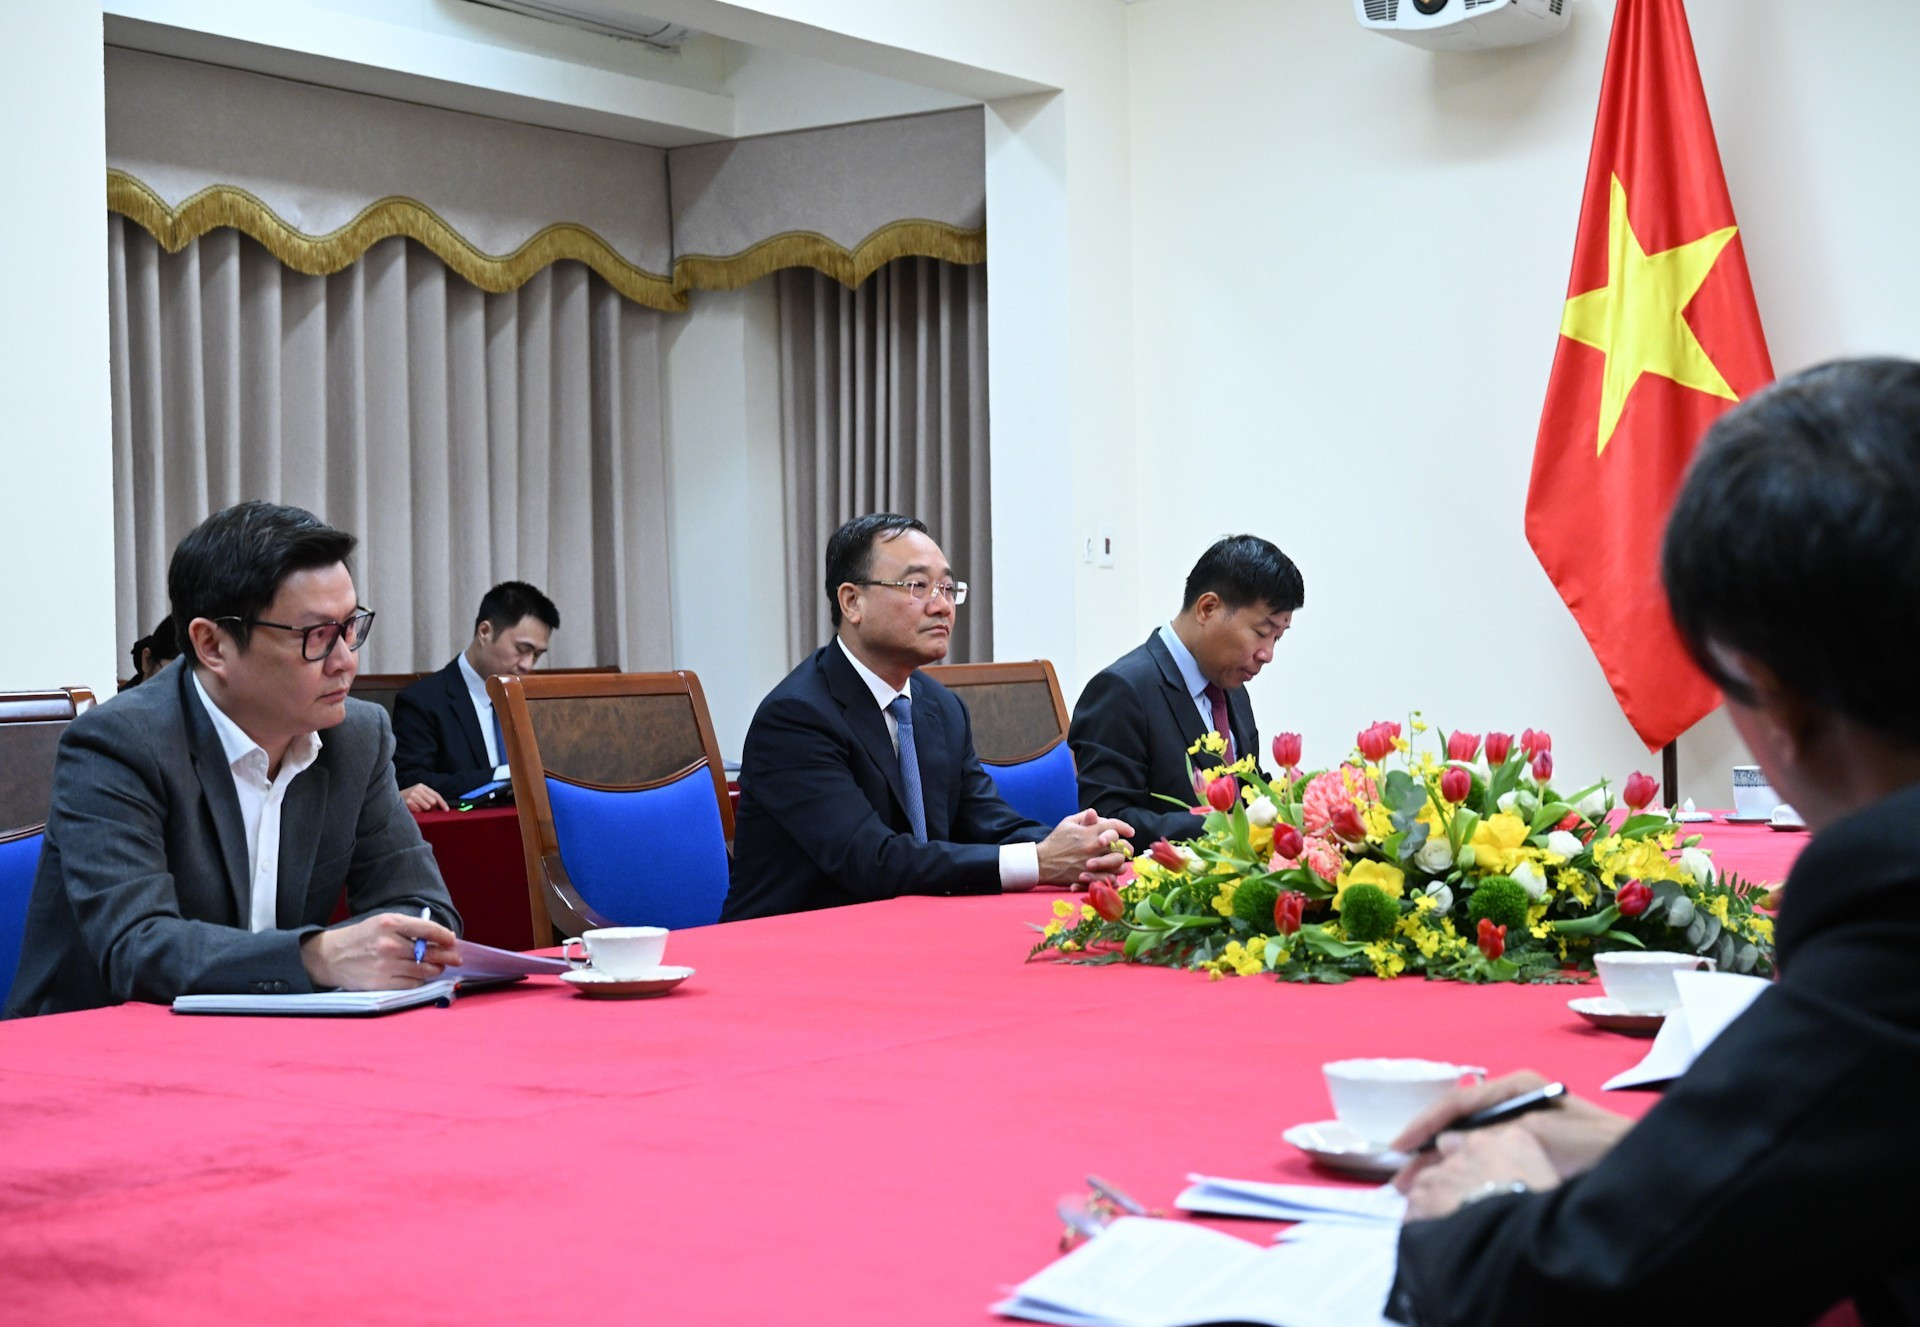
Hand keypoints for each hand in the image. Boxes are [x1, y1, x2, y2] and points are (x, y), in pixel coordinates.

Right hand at [300, 911, 458, 989]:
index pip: (428, 930)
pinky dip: (419, 980)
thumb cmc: (361, 938)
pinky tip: (419, 976)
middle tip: (455, 958)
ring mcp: (385, 965)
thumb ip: (410, 928)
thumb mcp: (383, 922)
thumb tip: (441, 938)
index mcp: (390, 923)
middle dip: (447, 956)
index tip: (452, 940)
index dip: (445, 936)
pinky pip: (411, 984)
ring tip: (438, 967)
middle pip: (429, 953)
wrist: (330, 957)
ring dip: (435, 969)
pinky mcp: (381, 983)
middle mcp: (389, 944)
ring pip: (423, 970)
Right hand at [400, 783, 448, 812]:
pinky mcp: (409, 801)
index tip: (447, 810)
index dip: (442, 803)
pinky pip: (419, 810)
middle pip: (433, 802)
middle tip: (426, 809)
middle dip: (432, 808)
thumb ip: (429, 798)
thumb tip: (441, 807)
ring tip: (417, 808)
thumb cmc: (408, 799)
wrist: (391, 799)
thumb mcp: (419, 795)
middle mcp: (418, 789)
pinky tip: (412, 808)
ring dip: (423, 810)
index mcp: (422, 786)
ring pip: (427, 807)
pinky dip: (417, 811)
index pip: (436, 795)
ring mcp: (413, 795)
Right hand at [1033, 808, 1135, 887]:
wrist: (1042, 862)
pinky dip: (1114, 876)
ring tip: (1119, 861)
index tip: (1130, 831)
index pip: (1114, 826)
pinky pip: (1110, 878)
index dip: (1125, 827)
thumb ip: (1084, 817)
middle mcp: (1093, 846)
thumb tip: (1096, 813)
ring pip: (1119, 863)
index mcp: (1089, 831)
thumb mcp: (1067, 823)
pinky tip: (1112, 873)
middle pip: (1122, 845)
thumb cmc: (1055, 841)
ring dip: (1121, 861)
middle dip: (1126, 846)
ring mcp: (1093, 862)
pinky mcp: (1089, 876)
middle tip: (1125, 848)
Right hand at [1391, 1071, 1633, 1190]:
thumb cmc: (1596, 1146)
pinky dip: (1464, 1172)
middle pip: (1460, 1122)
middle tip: (1400, 1178)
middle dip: (1427, 1149)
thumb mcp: (1541, 1134)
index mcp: (1519, 1087)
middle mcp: (1516, 1102)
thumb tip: (1448, 1146)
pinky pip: (1486, 1158)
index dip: (1425, 1124)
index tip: (1400, 1148)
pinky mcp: (1529, 1151)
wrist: (1643, 1170)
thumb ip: (1494, 1136)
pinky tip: (1451, 1189)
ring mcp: (1522, 1126)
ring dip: (1442, 1164)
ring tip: (1415, 1189)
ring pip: (1469, 1143)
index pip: (1459, 1101)